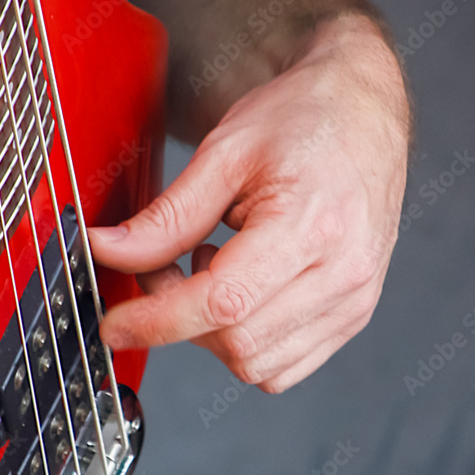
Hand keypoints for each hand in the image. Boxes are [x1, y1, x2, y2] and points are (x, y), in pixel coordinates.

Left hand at [89, 16, 409, 392]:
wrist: (366, 110)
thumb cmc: (303, 118)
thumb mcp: (224, 154)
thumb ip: (167, 216)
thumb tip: (108, 252)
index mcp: (312, 225)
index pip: (223, 303)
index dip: (157, 320)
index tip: (115, 324)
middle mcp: (344, 274)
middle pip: (238, 342)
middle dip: (179, 318)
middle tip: (161, 265)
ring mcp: (354, 300)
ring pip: (259, 364)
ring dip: (212, 332)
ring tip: (210, 265)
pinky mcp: (354, 313)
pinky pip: (286, 363)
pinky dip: (246, 340)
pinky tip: (241, 288)